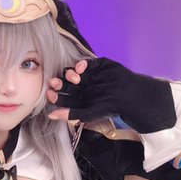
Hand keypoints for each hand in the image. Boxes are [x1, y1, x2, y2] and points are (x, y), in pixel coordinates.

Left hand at [47, 57, 175, 133]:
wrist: (131, 96)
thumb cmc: (110, 108)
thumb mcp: (89, 113)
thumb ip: (71, 114)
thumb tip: (51, 116)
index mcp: (79, 100)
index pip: (63, 97)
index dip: (55, 96)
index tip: (50, 94)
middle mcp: (82, 88)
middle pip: (65, 84)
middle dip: (59, 83)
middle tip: (54, 83)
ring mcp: (89, 76)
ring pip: (73, 73)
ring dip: (69, 74)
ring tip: (74, 78)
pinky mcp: (97, 66)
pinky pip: (85, 63)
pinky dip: (80, 64)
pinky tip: (80, 68)